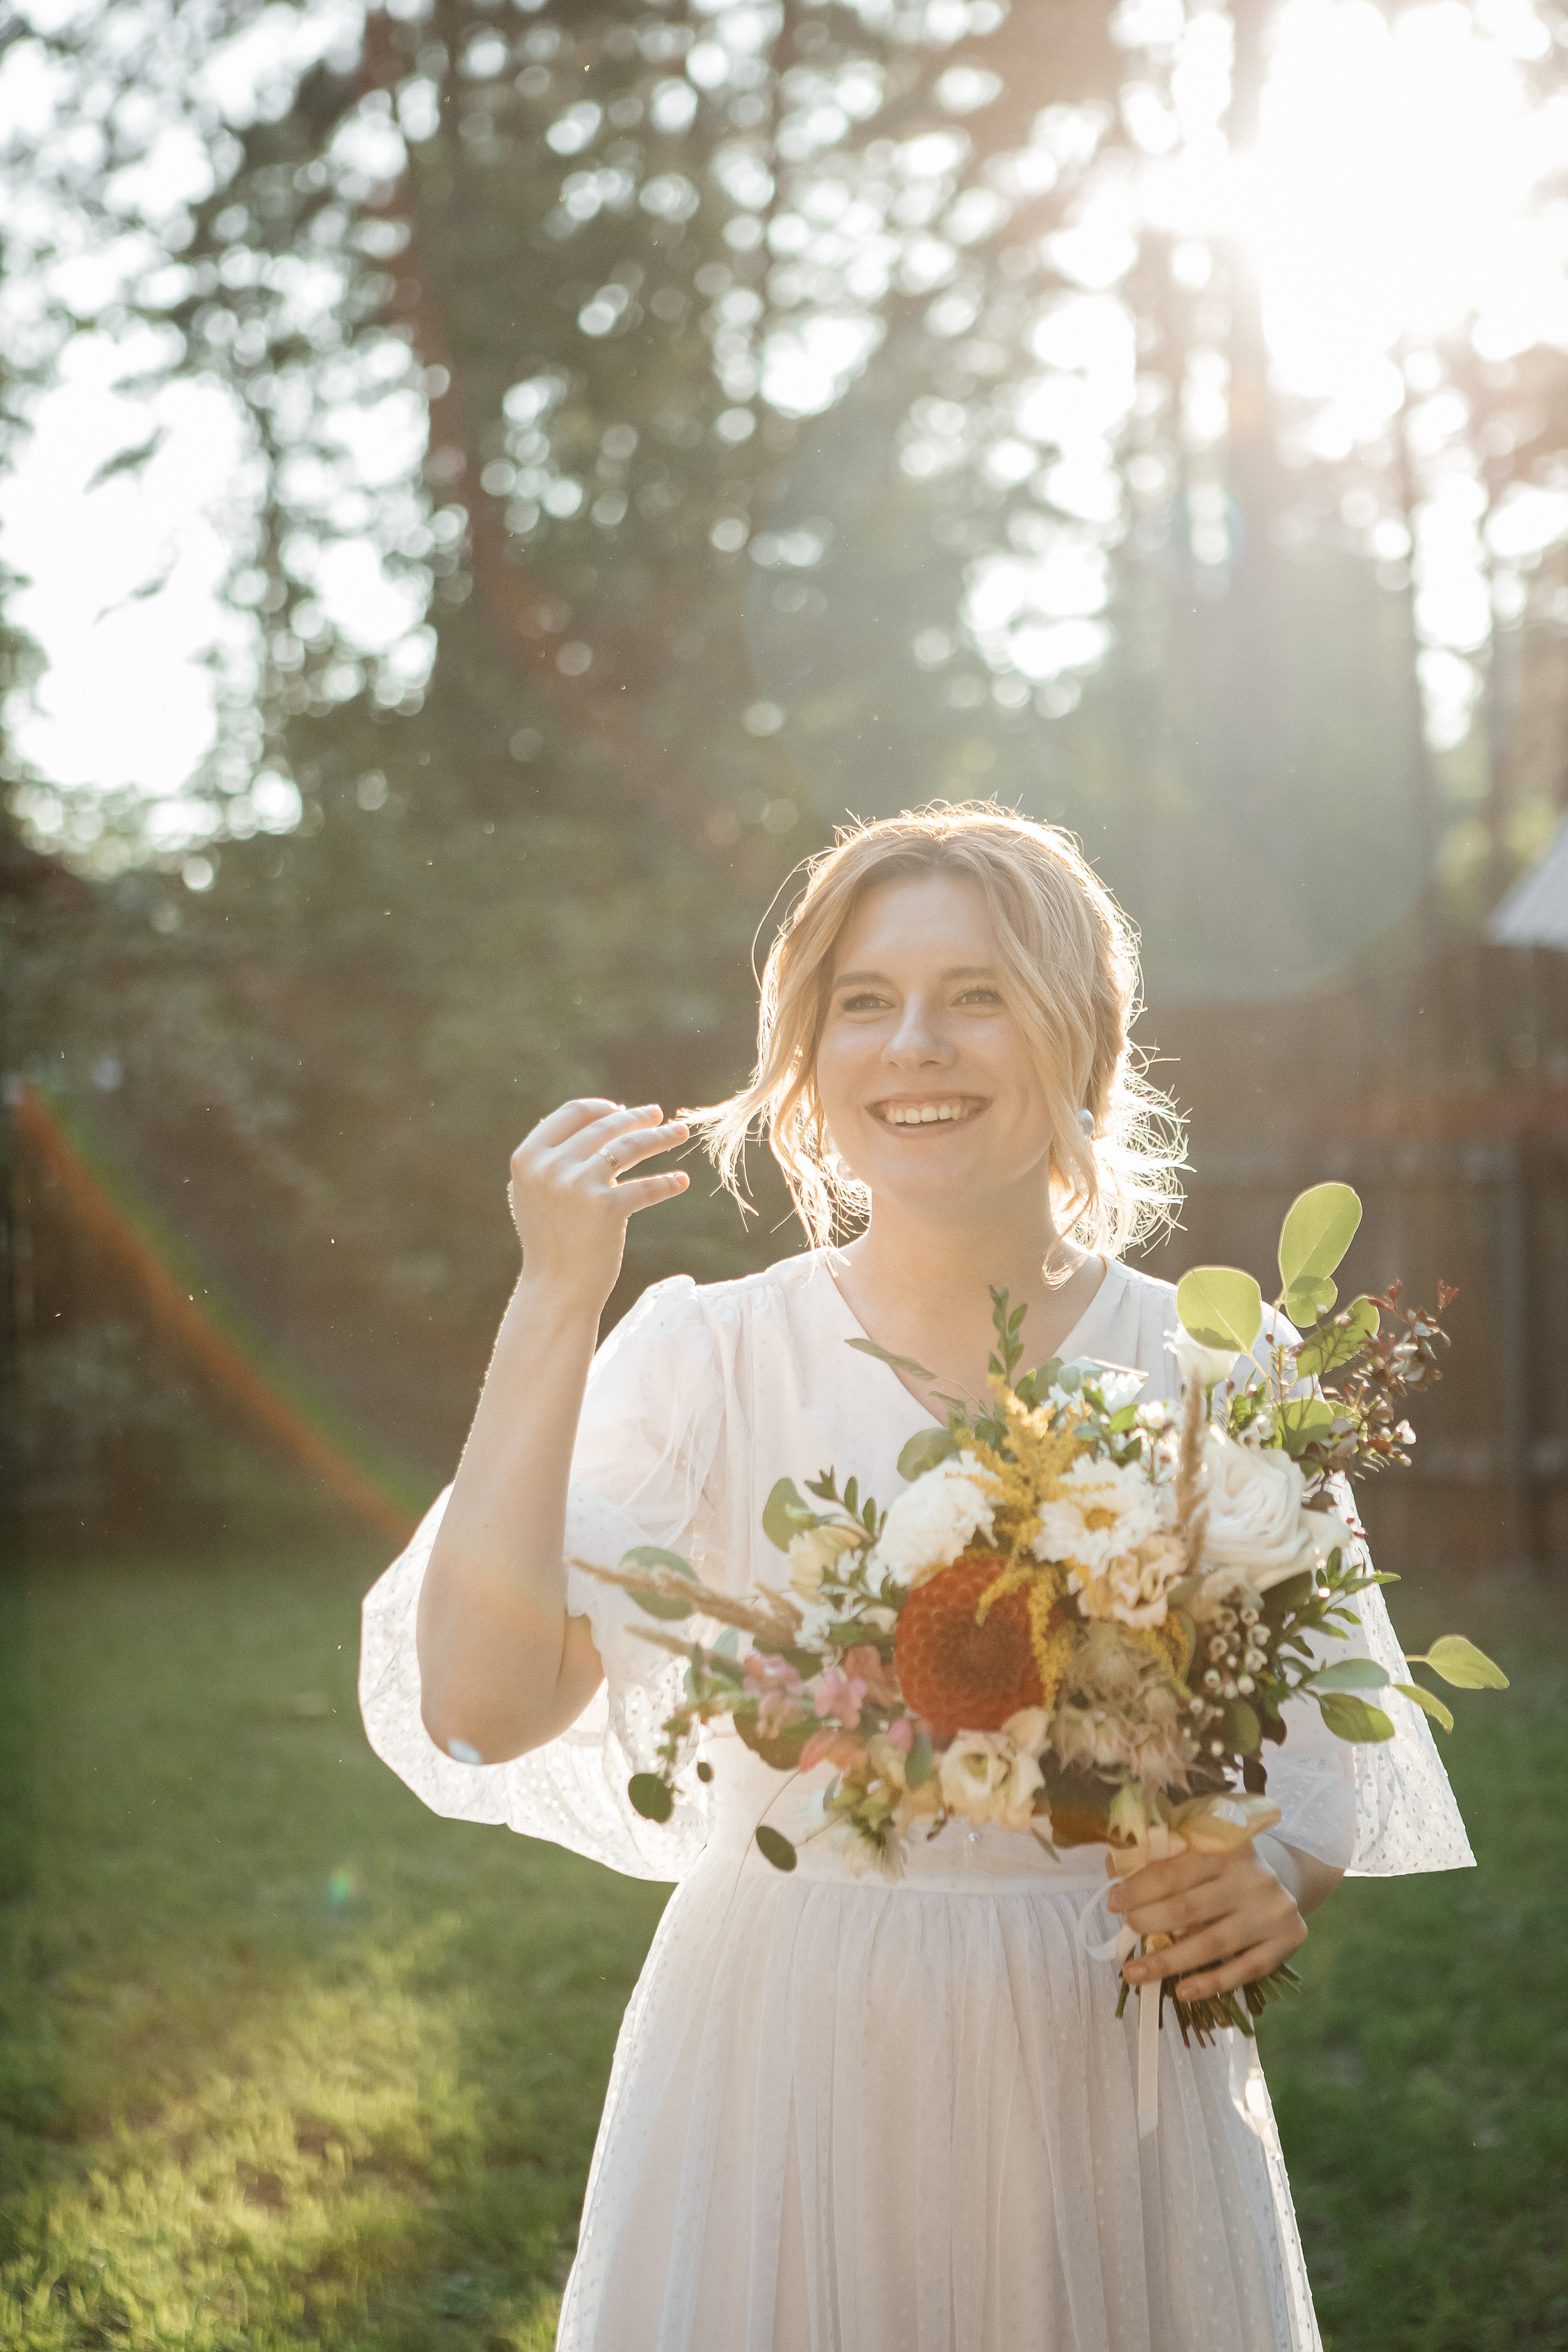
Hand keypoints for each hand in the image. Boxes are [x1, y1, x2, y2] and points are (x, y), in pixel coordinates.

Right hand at [509, 1098, 688, 1311]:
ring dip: (660, 1136)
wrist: (555, 1288)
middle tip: (658, 1114)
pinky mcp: (607, 1208)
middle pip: (604, 1126)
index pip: (571, 1114)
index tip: (620, 1110)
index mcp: (528, 1158)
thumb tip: (590, 1121)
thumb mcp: (534, 1191)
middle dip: (636, 1117)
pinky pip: (646, 1187)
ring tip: (680, 1132)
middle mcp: (550, 1167)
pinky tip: (681, 1181)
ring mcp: (578, 1186)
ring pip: (630, 1146)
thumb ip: (551, 1157)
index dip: (599, 1107)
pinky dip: (667, 1183)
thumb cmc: (549, 1240)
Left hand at [1105, 1840, 1306, 2003]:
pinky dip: (1210, 1984)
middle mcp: (1253, 1877)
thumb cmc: (1225, 1866)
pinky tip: (1181, 1992)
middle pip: (1187, 1909)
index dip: (1136, 1890)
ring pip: (1211, 1944)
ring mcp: (1273, 1911)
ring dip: (1168, 1963)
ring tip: (1134, 1973)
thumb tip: (1111, 1867)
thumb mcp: (1198, 1849)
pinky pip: (1243, 1970)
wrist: (1284, 1877)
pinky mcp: (1288, 1940)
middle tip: (1125, 1932)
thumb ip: (1159, 1856)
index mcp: (1226, 1846)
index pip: (1171, 1873)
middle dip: (1147, 1923)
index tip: (1113, 1903)